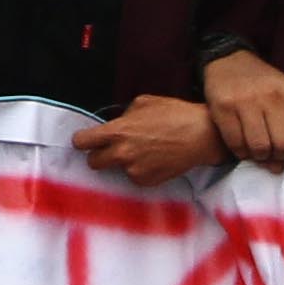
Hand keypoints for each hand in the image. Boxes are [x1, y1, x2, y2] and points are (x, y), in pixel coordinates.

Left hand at [81, 95, 222, 185]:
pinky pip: (134, 177)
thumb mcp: (144, 103)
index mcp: (118, 132)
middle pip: (93, 162)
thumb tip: (117, 123)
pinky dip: (140, 170)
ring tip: (145, 151)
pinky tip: (154, 159)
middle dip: (99, 155)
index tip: (87, 140)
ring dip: (124, 162)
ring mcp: (134, 171)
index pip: (82, 142)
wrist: (201, 136)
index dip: (83, 141)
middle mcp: (122, 154)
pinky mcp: (146, 182)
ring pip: (116, 170)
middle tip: (111, 149)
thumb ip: (124, 115)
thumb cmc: (175, 114)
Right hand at [196, 49, 283, 183]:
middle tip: (271, 159)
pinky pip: (236, 143)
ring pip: (260, 147)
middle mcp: (272, 97)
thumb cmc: (260, 83)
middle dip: (279, 159)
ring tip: (255, 150)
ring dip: (258, 157)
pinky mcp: (224, 107)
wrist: (228, 58)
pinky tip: (241, 145)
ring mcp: (247, 101)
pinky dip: (240, 152)